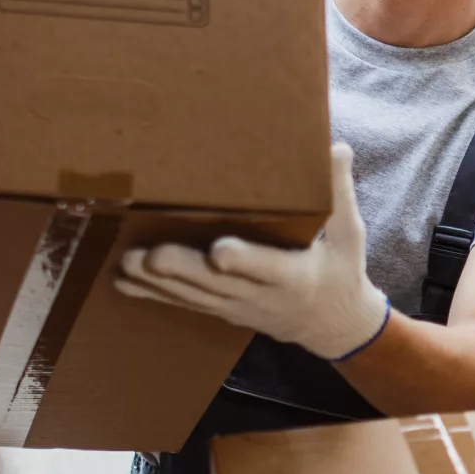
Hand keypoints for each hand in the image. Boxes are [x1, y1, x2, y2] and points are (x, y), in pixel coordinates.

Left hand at [114, 144, 389, 359]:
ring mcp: (236, 307)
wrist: (331, 326)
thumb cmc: (340, 272)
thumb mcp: (350, 236)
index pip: (266, 268)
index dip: (242, 261)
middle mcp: (260, 296)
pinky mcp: (221, 311)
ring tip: (126, 263)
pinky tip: (124, 282)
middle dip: (180, 270)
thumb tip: (336, 147)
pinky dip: (154, 295)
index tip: (218, 251)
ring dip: (157, 282)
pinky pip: (185, 304)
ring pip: (193, 296)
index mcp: (293, 276)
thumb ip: (339, 192)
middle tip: (148, 255)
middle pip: (216, 284)